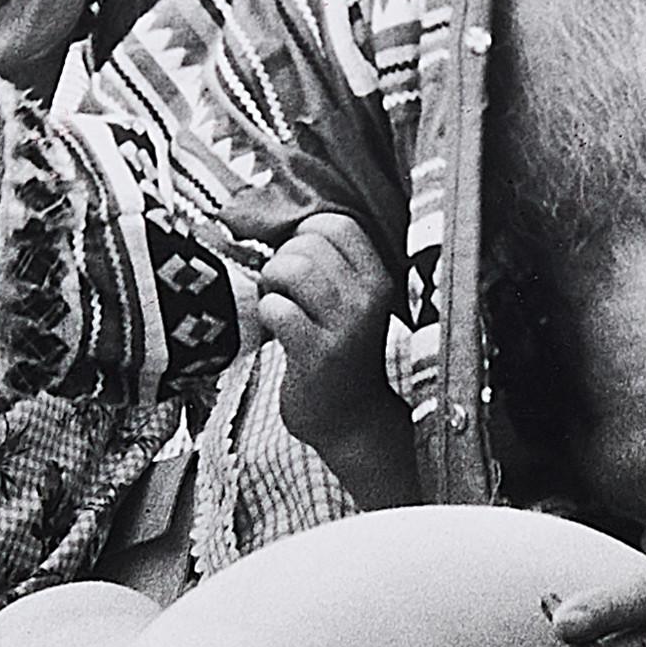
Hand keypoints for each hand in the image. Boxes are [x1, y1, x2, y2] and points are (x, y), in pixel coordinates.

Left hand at [257, 213, 407, 502]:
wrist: (351, 422)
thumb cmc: (342, 356)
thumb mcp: (353, 305)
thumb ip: (333, 267)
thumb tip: (281, 224)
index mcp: (380, 279)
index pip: (338, 225)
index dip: (305, 235)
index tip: (299, 262)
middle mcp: (368, 299)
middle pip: (308, 243)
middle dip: (281, 261)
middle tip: (283, 290)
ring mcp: (345, 327)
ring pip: (291, 269)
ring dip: (271, 285)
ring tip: (278, 306)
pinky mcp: (317, 354)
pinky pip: (276, 308)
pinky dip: (266, 314)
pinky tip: (277, 331)